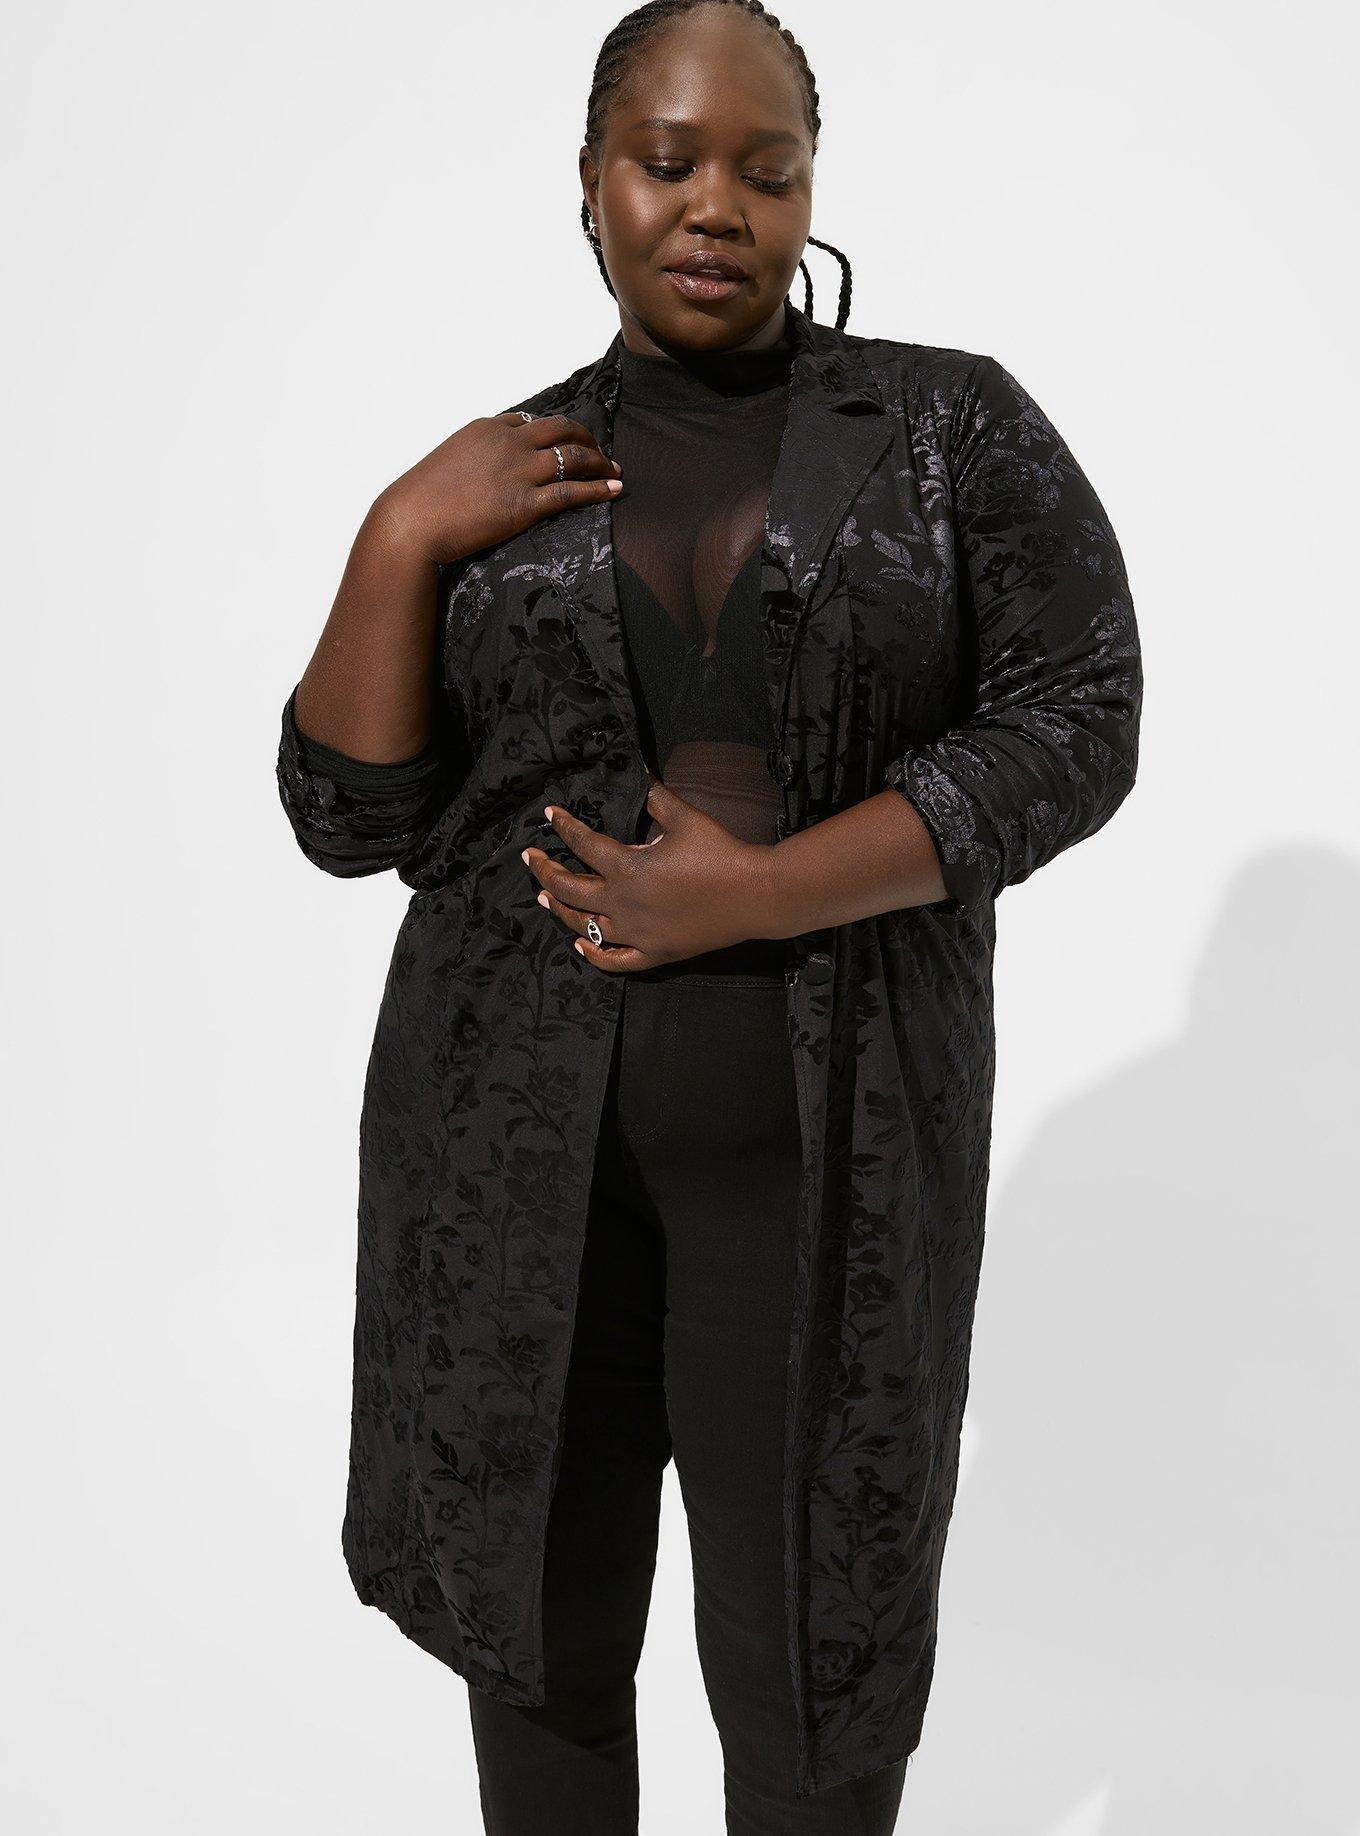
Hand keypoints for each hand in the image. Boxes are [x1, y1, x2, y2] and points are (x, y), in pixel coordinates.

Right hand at [373, 412, 622, 566]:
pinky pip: (572, 492)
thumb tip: (484, 471)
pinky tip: (614, 491)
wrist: (410, 522)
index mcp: (487, 429)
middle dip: (587, 439)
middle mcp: (508, 443)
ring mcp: (518, 472)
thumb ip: (474, 459)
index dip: (554, 429)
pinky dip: (599, 489)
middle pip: (562, 429)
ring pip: (574, 457)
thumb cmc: (421, 500)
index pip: (530, 420)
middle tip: (601, 452)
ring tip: (615, 470)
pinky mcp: (525, 504)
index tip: (566, 439)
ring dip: (600, 462)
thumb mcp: (449, 462)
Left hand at [521, 780, 780, 971]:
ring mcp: (636, 933)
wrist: (755, 894)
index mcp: (626, 868)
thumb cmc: (720, 853)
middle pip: (570, 889)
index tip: (550, 816)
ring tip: (545, 898)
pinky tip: (580, 946)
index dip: (564, 827)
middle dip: (546, 871)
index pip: (582, 844)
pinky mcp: (654, 953)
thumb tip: (638, 775)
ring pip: (584, 926)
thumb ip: (654, 798)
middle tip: (532, 859)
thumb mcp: (684, 818)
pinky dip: (593, 953)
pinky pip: (614, 959)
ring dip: (561, 910)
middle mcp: (622, 903)